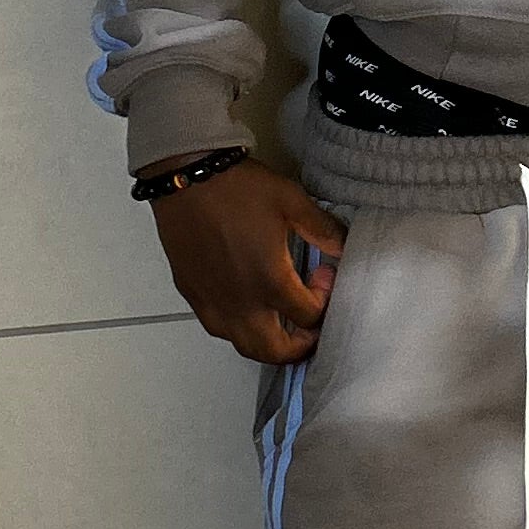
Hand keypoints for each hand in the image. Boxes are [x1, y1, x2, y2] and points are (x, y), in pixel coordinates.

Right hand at [149, 159, 347, 365]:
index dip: (325, 301)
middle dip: (300, 345)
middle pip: (277, 351)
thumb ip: (323, 230)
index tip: (323, 278)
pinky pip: (219, 328)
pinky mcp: (193, 295)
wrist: (185, 178)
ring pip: (244, 346)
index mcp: (270, 282)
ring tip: (281, 320)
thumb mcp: (291, 202)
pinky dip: (239, 329)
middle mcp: (241, 303)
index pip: (309, 316)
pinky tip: (247, 306)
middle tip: (310, 325)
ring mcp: (214, 303)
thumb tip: (344, 248)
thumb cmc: (236, 188)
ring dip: (269, 342)